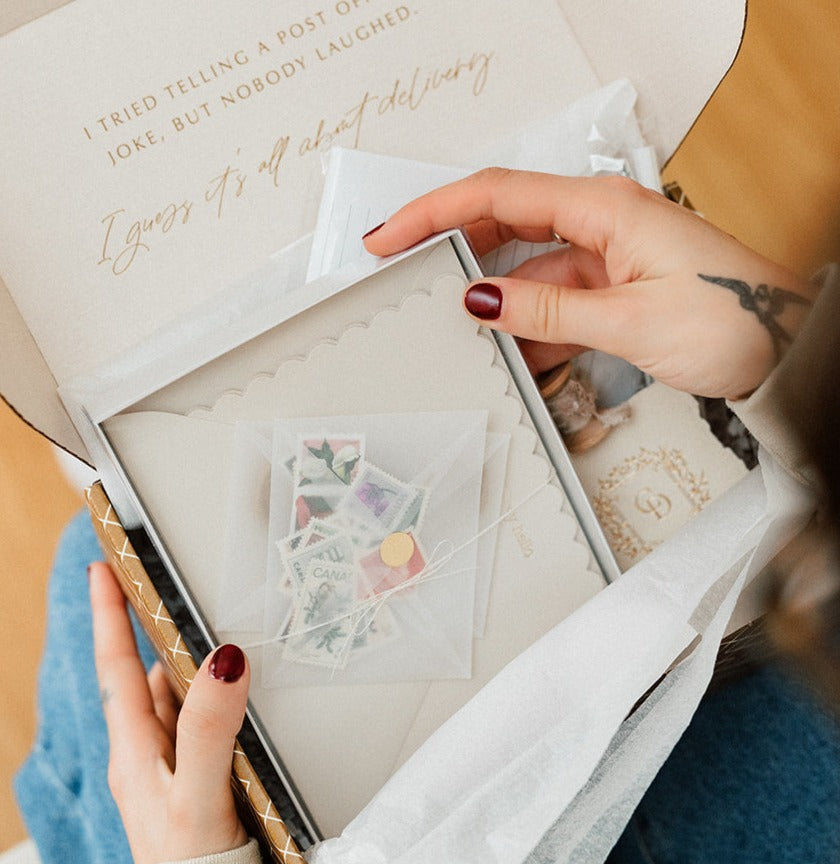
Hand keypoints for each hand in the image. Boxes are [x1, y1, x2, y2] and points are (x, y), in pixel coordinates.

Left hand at [90, 561, 248, 863]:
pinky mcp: (193, 779)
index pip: (116, 667)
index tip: (101, 569)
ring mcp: (169, 766)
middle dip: (154, 630)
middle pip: (145, 675)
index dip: (108, 616)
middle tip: (169, 587)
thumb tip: (221, 658)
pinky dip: (211, 697)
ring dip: (187, 664)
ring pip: (174, 697)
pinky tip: (233, 694)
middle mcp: (146, 752)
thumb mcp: (197, 792)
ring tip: (212, 633)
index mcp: (134, 750)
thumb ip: (209, 726)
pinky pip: (197, 721)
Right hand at [363, 169, 815, 398]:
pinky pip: (553, 304)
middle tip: (402, 273)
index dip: (435, 213)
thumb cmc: (735, 319)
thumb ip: (547, 310)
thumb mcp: (630, 320)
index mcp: (604, 210)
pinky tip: (507, 352)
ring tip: (451, 325)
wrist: (788, 351)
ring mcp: (607, 260)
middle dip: (450, 247)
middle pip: (504, 224)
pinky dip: (528, 329)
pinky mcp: (614, 292)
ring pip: (527, 272)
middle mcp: (602, 225)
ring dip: (492, 301)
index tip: (391, 235)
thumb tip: (481, 298)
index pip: (498, 196)